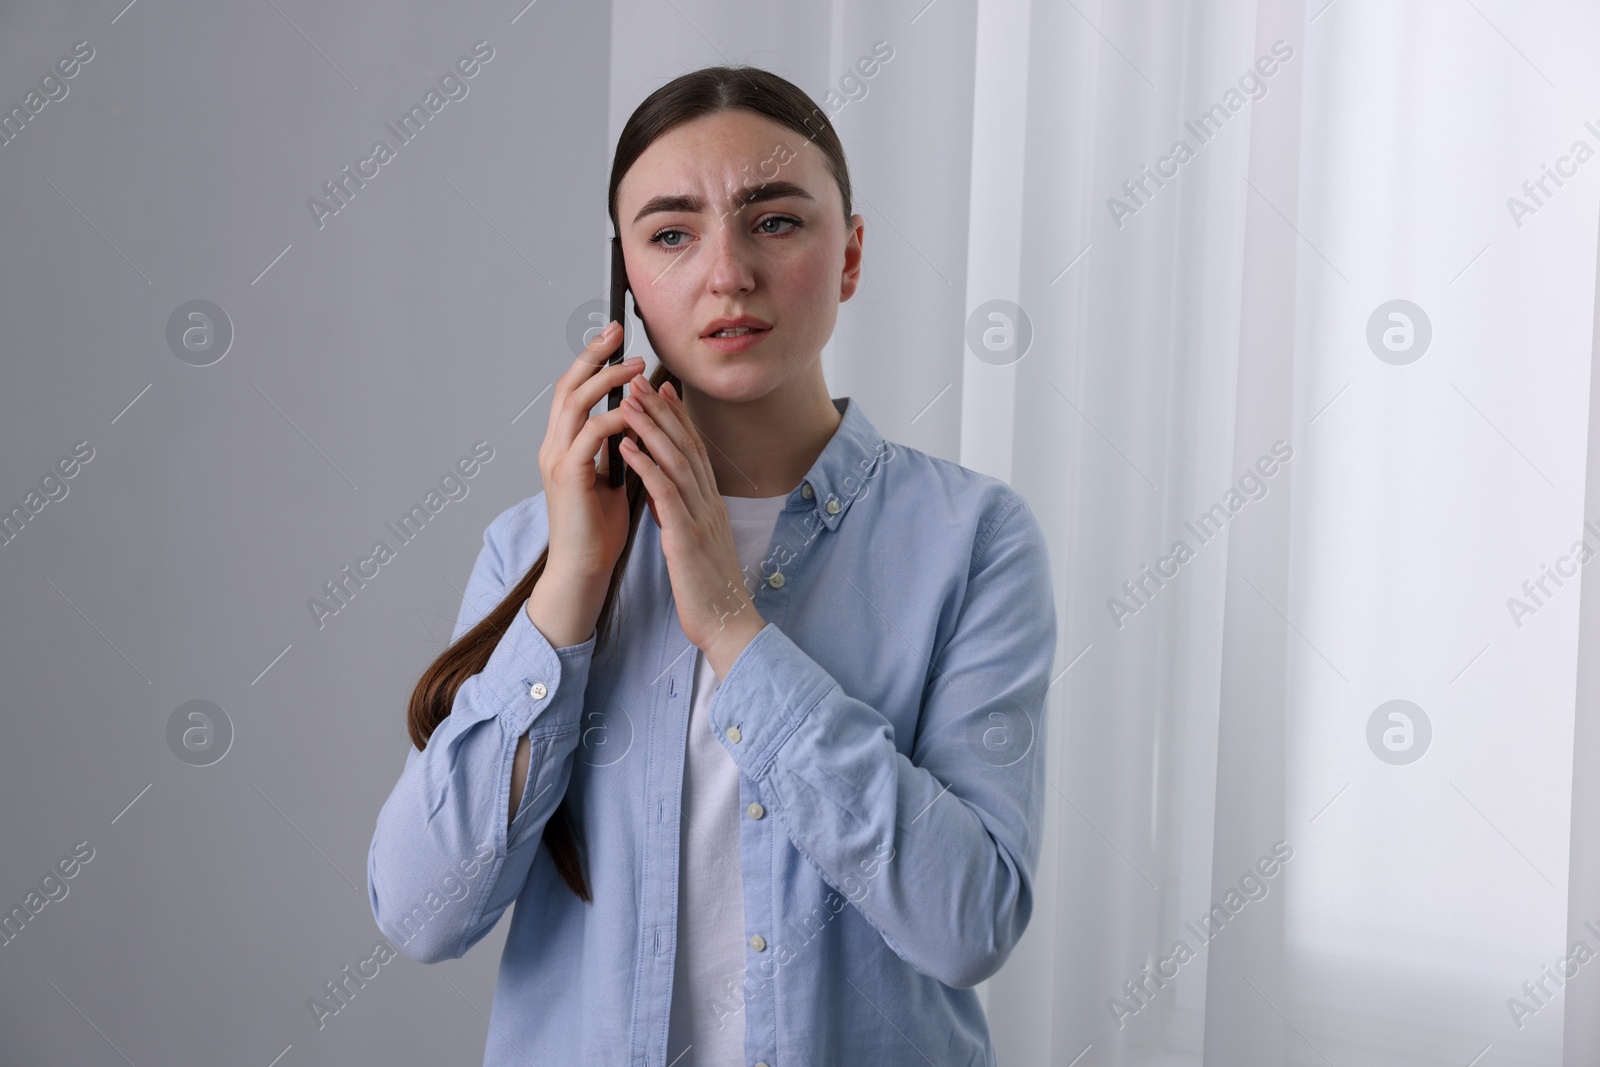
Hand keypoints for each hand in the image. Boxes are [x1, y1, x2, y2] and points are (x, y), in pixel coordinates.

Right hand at [537, 321, 643, 584]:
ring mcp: (557, 460)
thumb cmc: (599, 528)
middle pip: (569, 386)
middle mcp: (554, 447)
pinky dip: (613, 420)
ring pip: (576, 404)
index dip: (591, 361)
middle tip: (617, 332)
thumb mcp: (611, 476)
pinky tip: (633, 414)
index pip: (574, 391)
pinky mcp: (568, 477)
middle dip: (593, 356)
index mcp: (563, 445)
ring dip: (608, 381)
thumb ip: (615, 447)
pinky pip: (589, 436)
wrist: (585, 567)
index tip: (614, 337)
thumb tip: (635, 419)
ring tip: (636, 366)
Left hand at [617, 376, 765, 676]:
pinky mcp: (687, 536)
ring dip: (651, 426)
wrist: (727, 624)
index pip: (693, 451)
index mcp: (710, 505)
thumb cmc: (709, 590)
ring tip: (629, 399)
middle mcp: (708, 503)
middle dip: (662, 410)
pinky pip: (665, 493)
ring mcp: (700, 517)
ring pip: (675, 460)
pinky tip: (627, 446)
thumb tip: (669, 501)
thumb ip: (686, 518)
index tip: (662, 391)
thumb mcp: (698, 545)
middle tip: (640, 379)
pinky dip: (645, 465)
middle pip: (685, 446)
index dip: (678, 419)